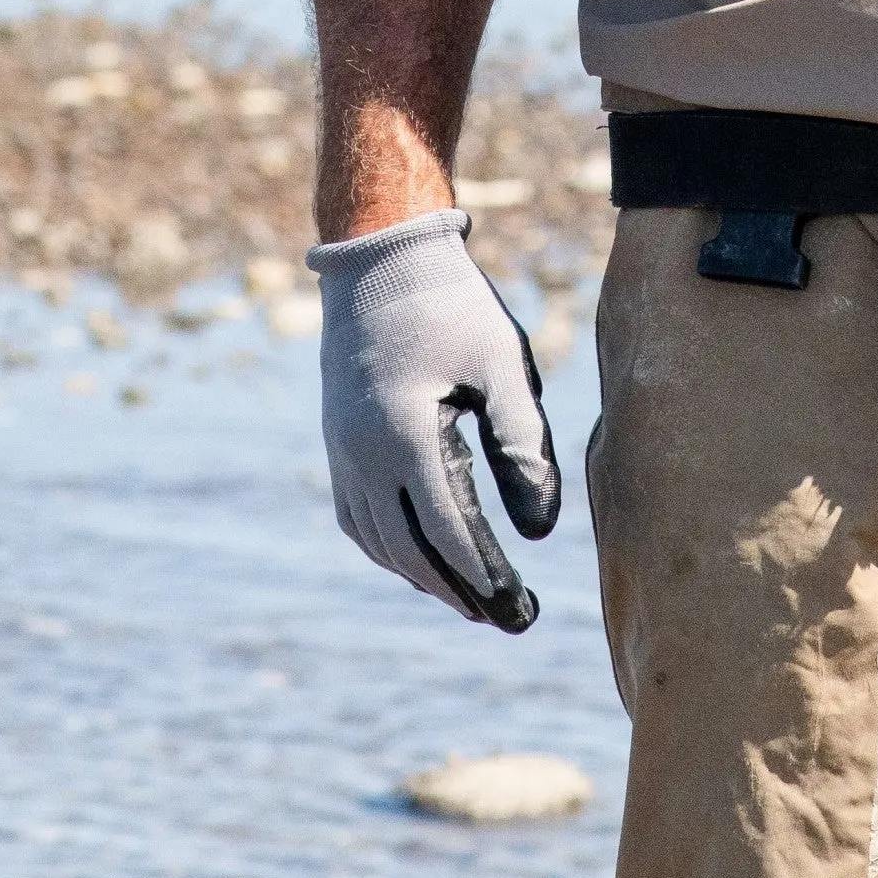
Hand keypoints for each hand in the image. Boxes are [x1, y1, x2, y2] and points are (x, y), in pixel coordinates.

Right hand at [311, 211, 560, 628]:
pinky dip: (393, 549)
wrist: (380, 257)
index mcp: (405, 436)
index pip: (448, 532)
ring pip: (381, 542)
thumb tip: (538, 534)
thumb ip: (523, 447)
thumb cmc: (453, 306)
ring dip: (427, 577)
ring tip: (476, 599)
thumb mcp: (502, 366)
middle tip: (511, 621)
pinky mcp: (338, 444)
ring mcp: (342, 453)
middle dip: (462, 592)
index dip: (485, 577)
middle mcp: (362, 455)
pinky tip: (427, 558)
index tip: (520, 610)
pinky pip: (360, 520)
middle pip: (412, 551)